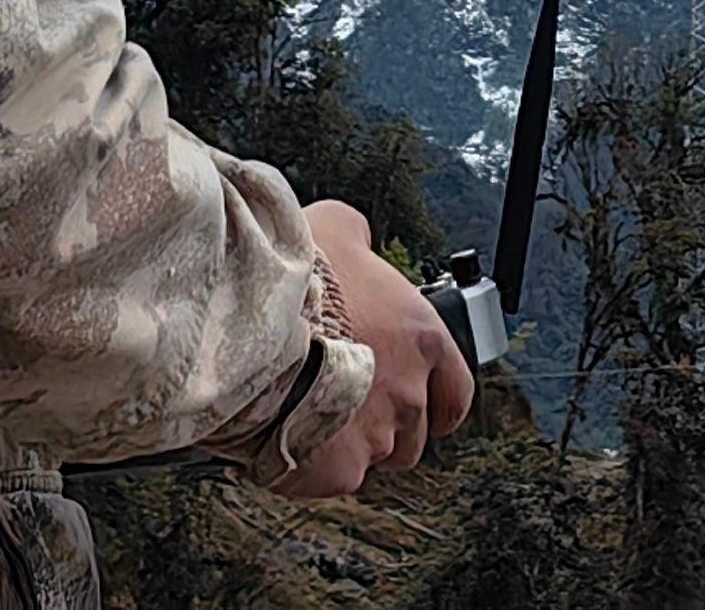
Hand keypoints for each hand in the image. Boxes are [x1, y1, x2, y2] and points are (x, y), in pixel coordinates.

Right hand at [270, 198, 473, 500]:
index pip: (456, 393)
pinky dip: (313, 465)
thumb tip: (357, 237)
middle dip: (385, 424)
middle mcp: (411, 391)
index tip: (417, 403)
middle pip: (414, 433)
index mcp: (424, 338)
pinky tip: (287, 433)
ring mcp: (378, 436)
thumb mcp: (339, 227)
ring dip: (350, 444)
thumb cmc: (294, 277)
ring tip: (310, 416)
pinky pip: (333, 478)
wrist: (248, 324)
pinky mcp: (340, 470)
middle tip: (344, 402)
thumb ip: (360, 241)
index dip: (435, 402)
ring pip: (374, 457)